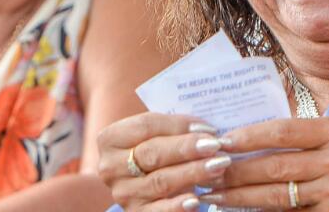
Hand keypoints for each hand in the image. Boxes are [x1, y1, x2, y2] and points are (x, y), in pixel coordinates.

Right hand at [95, 112, 231, 210]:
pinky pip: (158, 211)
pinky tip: (196, 200)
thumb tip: (207, 132)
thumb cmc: (154, 151)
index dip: (178, 125)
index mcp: (110, 139)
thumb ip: (173, 130)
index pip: (145, 126)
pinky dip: (177, 206)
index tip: (207, 128)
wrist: (142, 184)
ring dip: (192, 173)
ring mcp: (122, 192)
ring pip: (160, 181)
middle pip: (152, 153)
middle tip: (215, 146)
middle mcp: (110, 167)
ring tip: (218, 166)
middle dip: (187, 149)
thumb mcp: (155, 136)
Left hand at [201, 117, 328, 210]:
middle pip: (272, 165)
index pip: (282, 130)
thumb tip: (254, 132)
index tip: (220, 138)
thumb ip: (309, 135)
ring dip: (237, 197)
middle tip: (203, 169)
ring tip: (210, 196)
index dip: (247, 135)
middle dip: (232, 170)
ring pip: (275, 195)